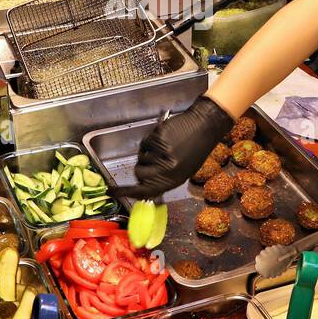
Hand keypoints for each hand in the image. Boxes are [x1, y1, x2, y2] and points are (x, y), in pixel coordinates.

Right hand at [114, 97, 233, 198]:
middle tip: (152, 161)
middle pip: (138, 173)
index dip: (127, 192)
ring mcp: (161, 153)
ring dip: (147, 153)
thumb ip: (163, 179)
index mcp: (173, 179)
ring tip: (164, 148)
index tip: (113, 191)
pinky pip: (145, 143)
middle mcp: (165, 168)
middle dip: (141, 167)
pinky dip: (150, 142)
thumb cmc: (195, 149)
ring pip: (140, 157)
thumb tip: (144, 186)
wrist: (204, 126)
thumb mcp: (183, 171)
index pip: (145, 191)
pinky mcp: (157, 138)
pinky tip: (164, 139)